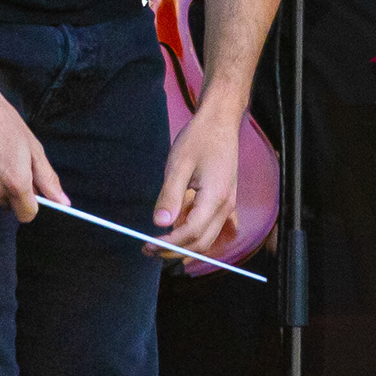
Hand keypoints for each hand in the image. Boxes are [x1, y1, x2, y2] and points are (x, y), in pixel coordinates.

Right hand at [0, 76, 58, 220]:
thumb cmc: (2, 121)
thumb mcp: (32, 147)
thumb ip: (47, 179)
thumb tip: (63, 203)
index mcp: (16, 183)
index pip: (26, 215)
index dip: (28, 204)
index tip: (25, 192)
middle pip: (4, 205)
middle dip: (7, 190)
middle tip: (2, 162)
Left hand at [155, 97, 254, 264]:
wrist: (220, 123)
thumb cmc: (199, 139)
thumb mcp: (179, 164)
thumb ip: (170, 195)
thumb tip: (159, 223)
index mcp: (215, 197)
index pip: (191, 232)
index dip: (169, 243)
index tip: (147, 245)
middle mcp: (225, 206)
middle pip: (201, 243)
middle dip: (175, 251)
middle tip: (149, 250)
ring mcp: (227, 205)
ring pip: (206, 238)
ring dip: (183, 246)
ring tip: (157, 244)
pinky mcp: (224, 201)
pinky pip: (209, 227)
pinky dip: (191, 235)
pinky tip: (173, 228)